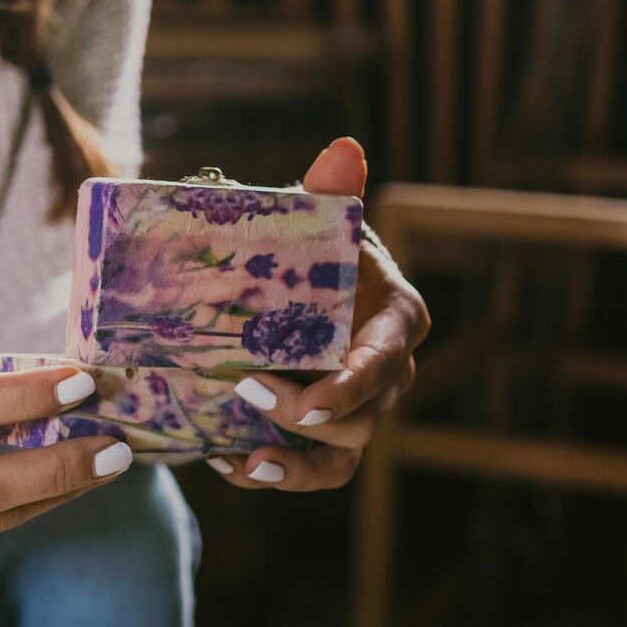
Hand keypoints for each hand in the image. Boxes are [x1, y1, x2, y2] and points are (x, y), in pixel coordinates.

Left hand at [210, 137, 429, 490]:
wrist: (292, 276)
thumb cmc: (315, 246)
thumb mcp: (322, 217)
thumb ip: (332, 190)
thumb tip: (344, 150)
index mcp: (397, 318)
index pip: (385, 360)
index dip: (352, 387)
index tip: (310, 403)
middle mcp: (388, 371)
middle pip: (366, 415)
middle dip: (309, 415)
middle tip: (247, 390)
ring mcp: (362, 407)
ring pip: (344, 455)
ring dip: (293, 462)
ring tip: (241, 455)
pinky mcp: (331, 435)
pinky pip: (316, 471)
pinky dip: (275, 475)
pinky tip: (229, 464)